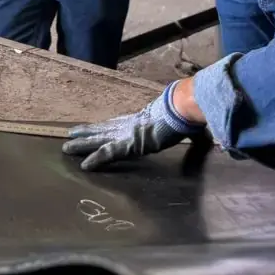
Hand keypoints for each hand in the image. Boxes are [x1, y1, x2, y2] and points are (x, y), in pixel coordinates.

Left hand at [62, 81, 205, 171]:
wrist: (183, 108)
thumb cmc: (185, 115)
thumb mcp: (185, 126)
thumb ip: (190, 133)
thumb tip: (208, 137)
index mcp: (141, 121)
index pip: (117, 124)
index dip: (102, 126)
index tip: (92, 128)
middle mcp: (130, 125)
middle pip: (102, 130)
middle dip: (86, 134)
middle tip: (68, 136)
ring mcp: (128, 134)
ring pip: (99, 140)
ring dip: (82, 145)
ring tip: (65, 148)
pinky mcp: (129, 144)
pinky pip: (108, 153)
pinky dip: (96, 159)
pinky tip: (84, 165)